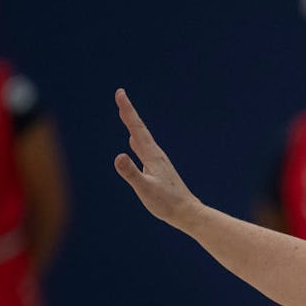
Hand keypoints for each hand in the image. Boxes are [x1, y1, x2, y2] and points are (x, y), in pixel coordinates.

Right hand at [113, 89, 202, 228]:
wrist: (187, 212)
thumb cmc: (166, 203)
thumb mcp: (145, 189)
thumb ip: (131, 173)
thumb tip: (118, 156)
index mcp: (151, 155)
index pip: (136, 128)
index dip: (127, 110)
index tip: (120, 93)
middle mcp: (155, 154)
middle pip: (139, 129)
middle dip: (128, 112)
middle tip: (120, 96)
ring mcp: (157, 161)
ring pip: (142, 138)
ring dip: (132, 125)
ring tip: (126, 115)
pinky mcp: (158, 169)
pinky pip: (144, 149)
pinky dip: (137, 140)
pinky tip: (134, 142)